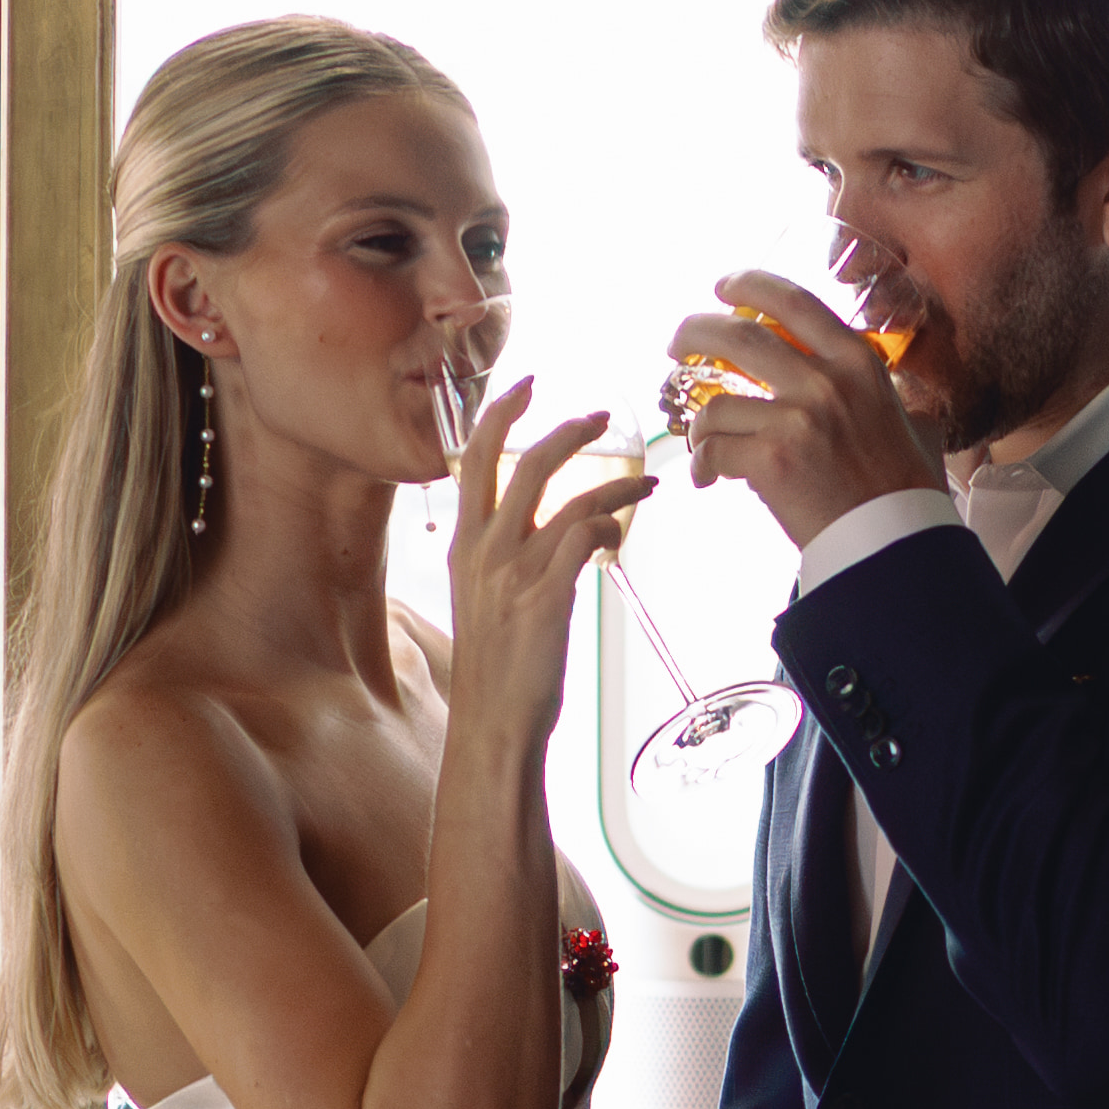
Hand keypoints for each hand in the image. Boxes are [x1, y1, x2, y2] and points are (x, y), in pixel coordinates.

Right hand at [439, 378, 648, 728]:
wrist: (492, 723)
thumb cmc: (494, 668)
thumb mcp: (478, 600)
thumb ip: (499, 559)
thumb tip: (541, 533)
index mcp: (462, 545)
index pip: (471, 457)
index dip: (499, 413)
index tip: (526, 385)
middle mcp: (483, 551)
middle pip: (525, 461)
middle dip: (567, 429)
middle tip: (601, 416)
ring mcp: (514, 573)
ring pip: (569, 496)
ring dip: (616, 483)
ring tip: (646, 481)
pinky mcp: (546, 597)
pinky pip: (585, 537)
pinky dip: (609, 525)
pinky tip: (619, 538)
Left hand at [664, 269, 948, 559]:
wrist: (897, 541)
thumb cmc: (904, 486)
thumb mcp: (909, 420)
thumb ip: (886, 395)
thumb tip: (886, 383)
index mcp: (858, 362)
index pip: (793, 301)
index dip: (750, 284)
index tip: (724, 287)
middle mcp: (826, 382)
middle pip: (738, 335)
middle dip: (694, 332)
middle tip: (677, 344)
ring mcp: (797, 420)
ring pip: (717, 403)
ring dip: (698, 420)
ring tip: (700, 436)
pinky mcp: (772, 462)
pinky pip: (714, 450)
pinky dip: (702, 463)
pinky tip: (707, 476)